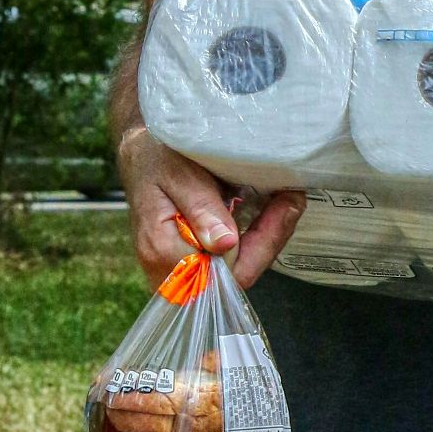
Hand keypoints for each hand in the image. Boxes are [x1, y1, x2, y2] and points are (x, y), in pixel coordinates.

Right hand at [117, 126, 304, 288]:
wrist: (140, 156)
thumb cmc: (154, 159)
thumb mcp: (178, 173)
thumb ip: (200, 209)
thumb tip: (225, 244)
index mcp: (163, 251)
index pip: (225, 272)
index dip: (261, 243)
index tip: (286, 206)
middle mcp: (171, 272)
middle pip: (236, 275)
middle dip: (270, 238)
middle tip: (292, 199)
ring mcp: (183, 272)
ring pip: (238, 269)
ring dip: (266, 236)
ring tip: (286, 201)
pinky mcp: (195, 263)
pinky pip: (232, 260)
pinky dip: (254, 236)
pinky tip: (269, 212)